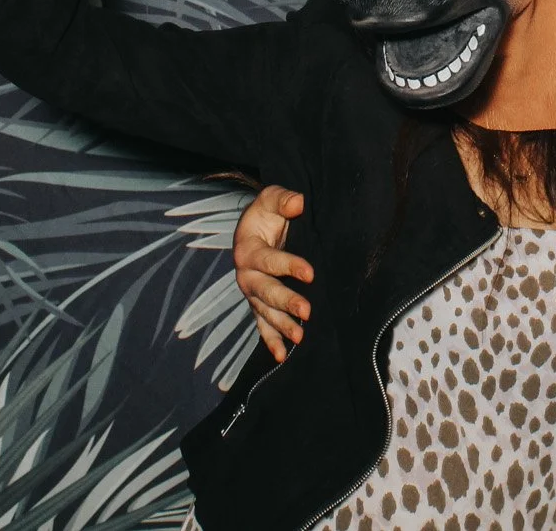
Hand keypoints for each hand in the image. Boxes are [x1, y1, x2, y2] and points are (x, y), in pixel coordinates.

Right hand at [233, 185, 313, 361]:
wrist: (255, 229)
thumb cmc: (266, 214)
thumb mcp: (271, 199)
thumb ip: (283, 199)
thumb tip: (298, 202)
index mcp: (247, 249)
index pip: (268, 260)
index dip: (288, 266)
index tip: (310, 273)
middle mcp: (245, 274)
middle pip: (264, 291)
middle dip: (285, 302)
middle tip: (306, 311)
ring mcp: (251, 292)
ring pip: (264, 311)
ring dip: (281, 325)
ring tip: (300, 337)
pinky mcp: (257, 303)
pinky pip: (261, 324)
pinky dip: (270, 340)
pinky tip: (282, 356)